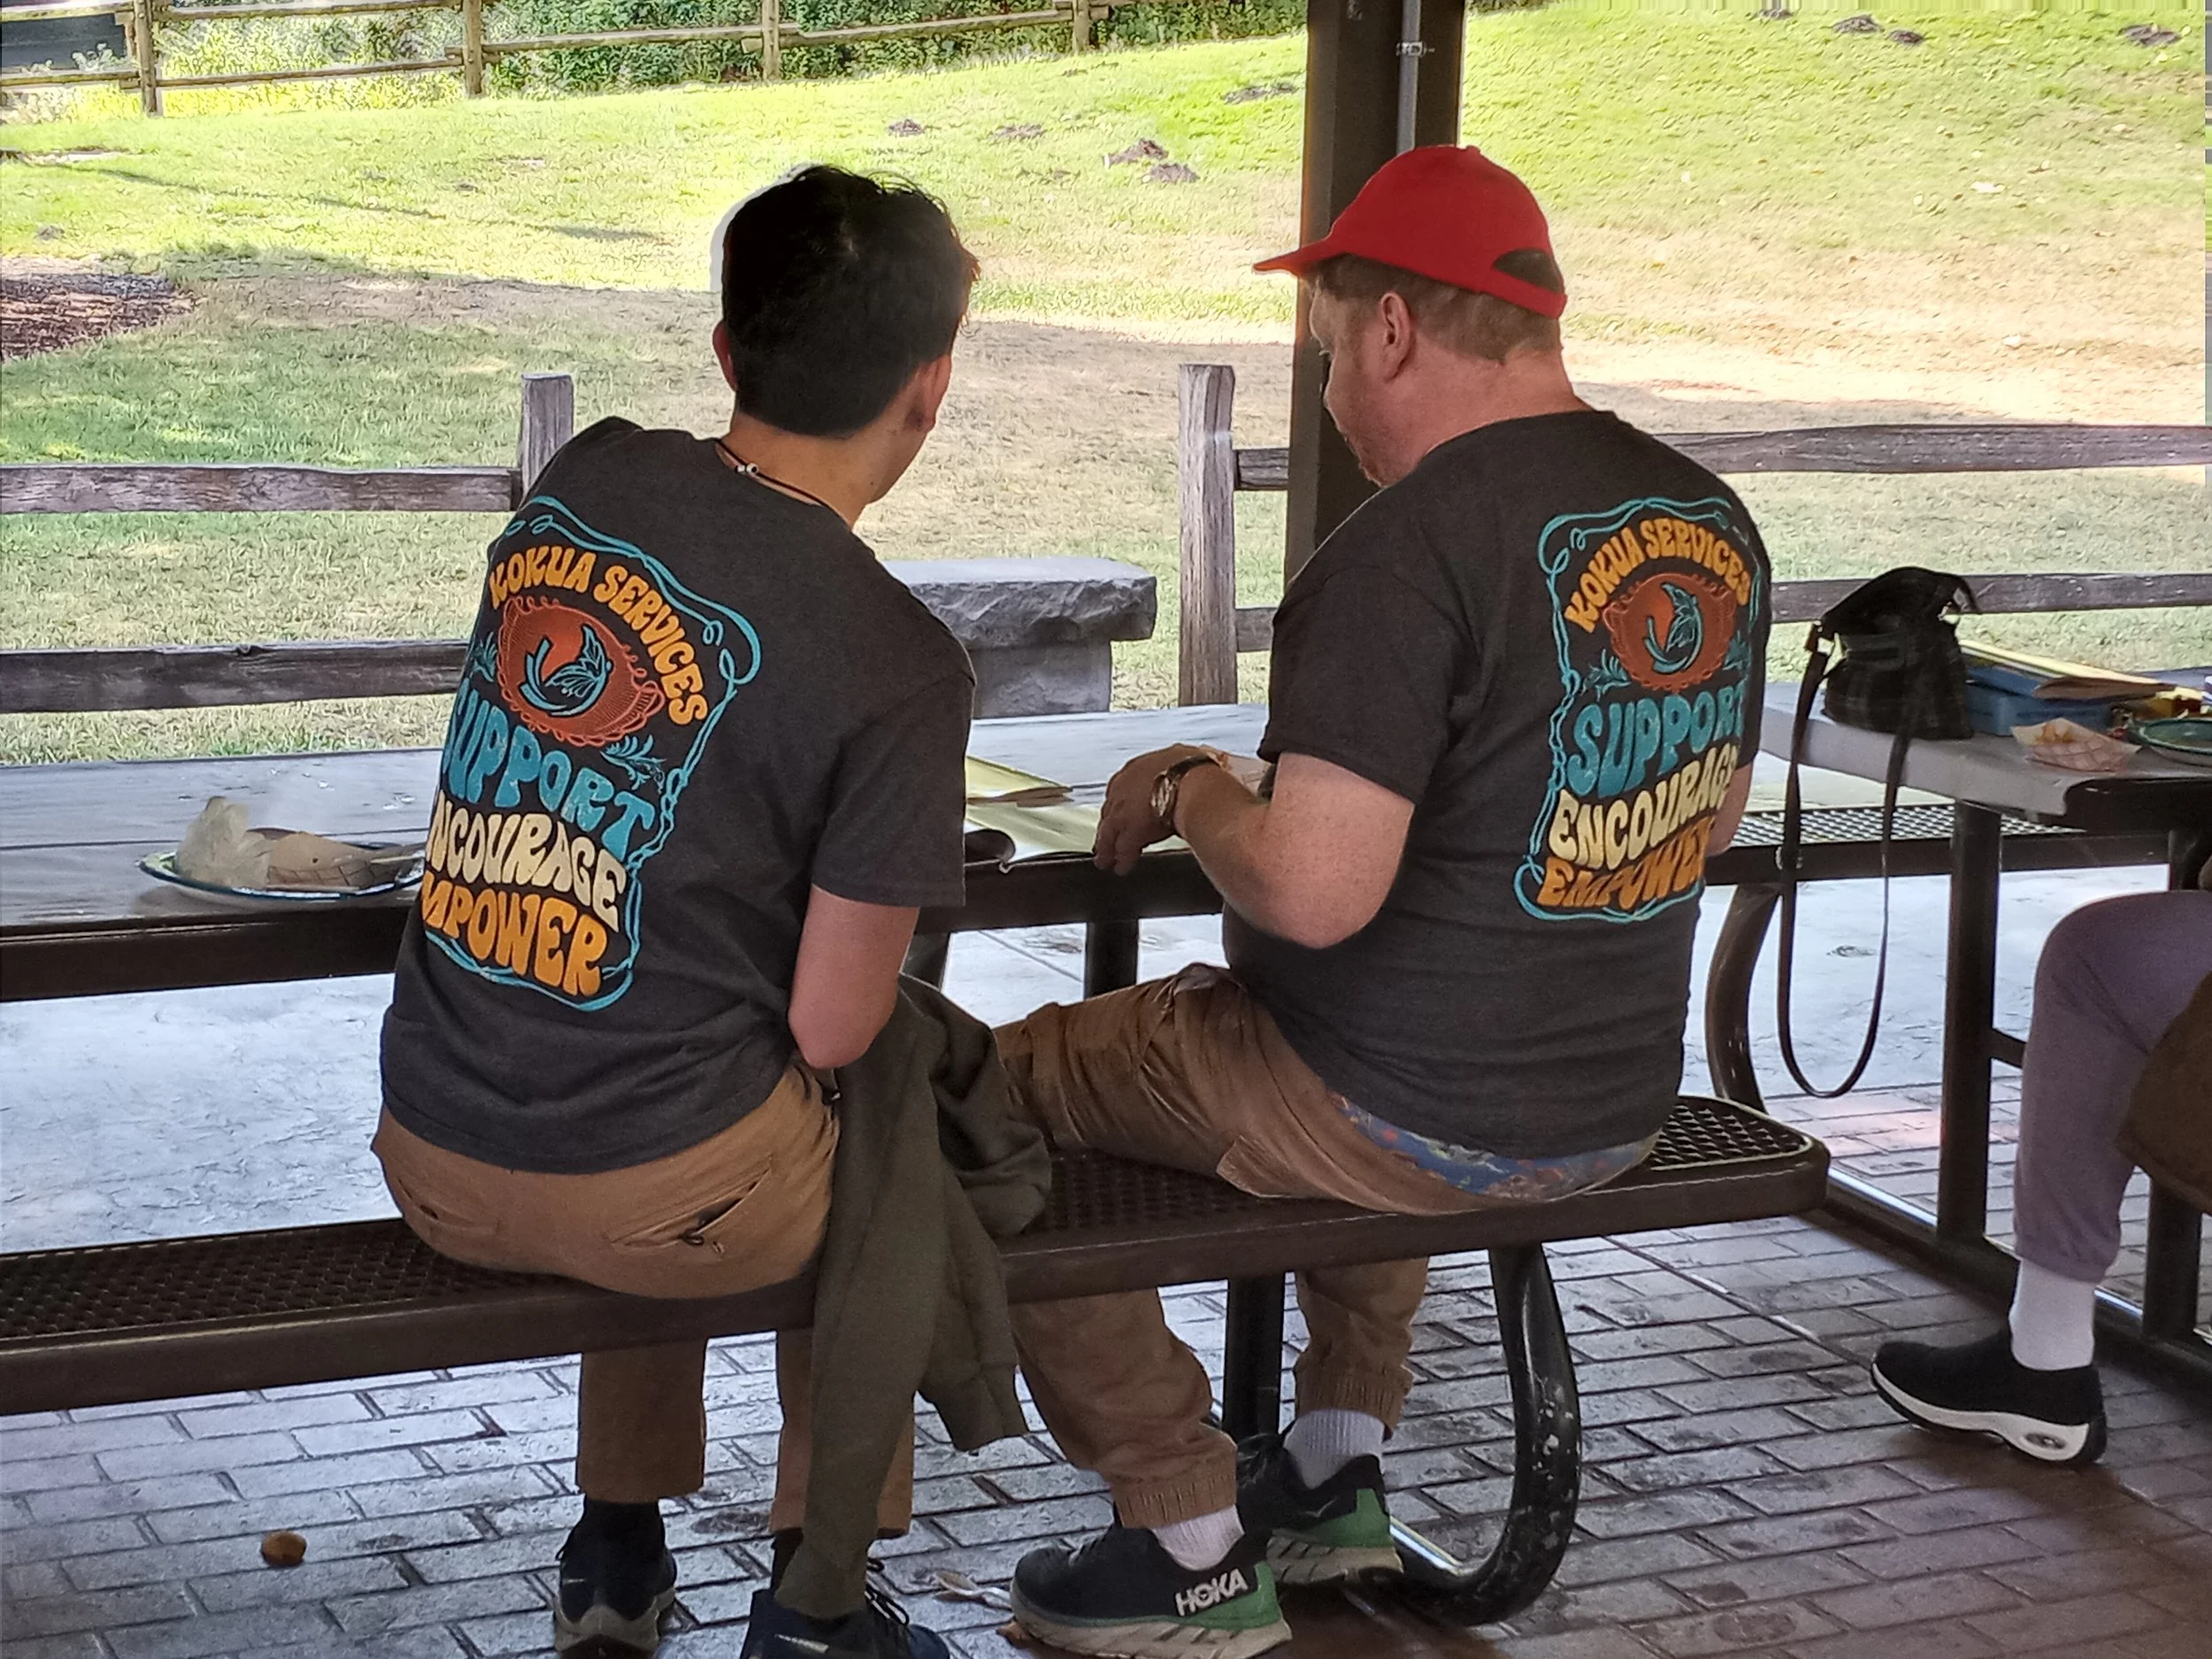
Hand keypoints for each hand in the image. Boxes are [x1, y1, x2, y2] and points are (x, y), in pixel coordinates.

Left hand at [1093, 745, 1209, 874]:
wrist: (1193, 782)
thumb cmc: (1194, 769)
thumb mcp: (1182, 761)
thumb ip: (1176, 770)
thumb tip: (1187, 770)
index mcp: (1138, 768)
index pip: (1121, 789)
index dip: (1122, 805)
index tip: (1124, 813)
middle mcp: (1124, 787)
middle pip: (1109, 811)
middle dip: (1110, 826)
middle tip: (1108, 839)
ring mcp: (1123, 810)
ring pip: (1108, 833)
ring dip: (1107, 848)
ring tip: (1107, 860)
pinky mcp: (1129, 831)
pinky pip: (1122, 849)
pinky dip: (1123, 861)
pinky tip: (1123, 868)